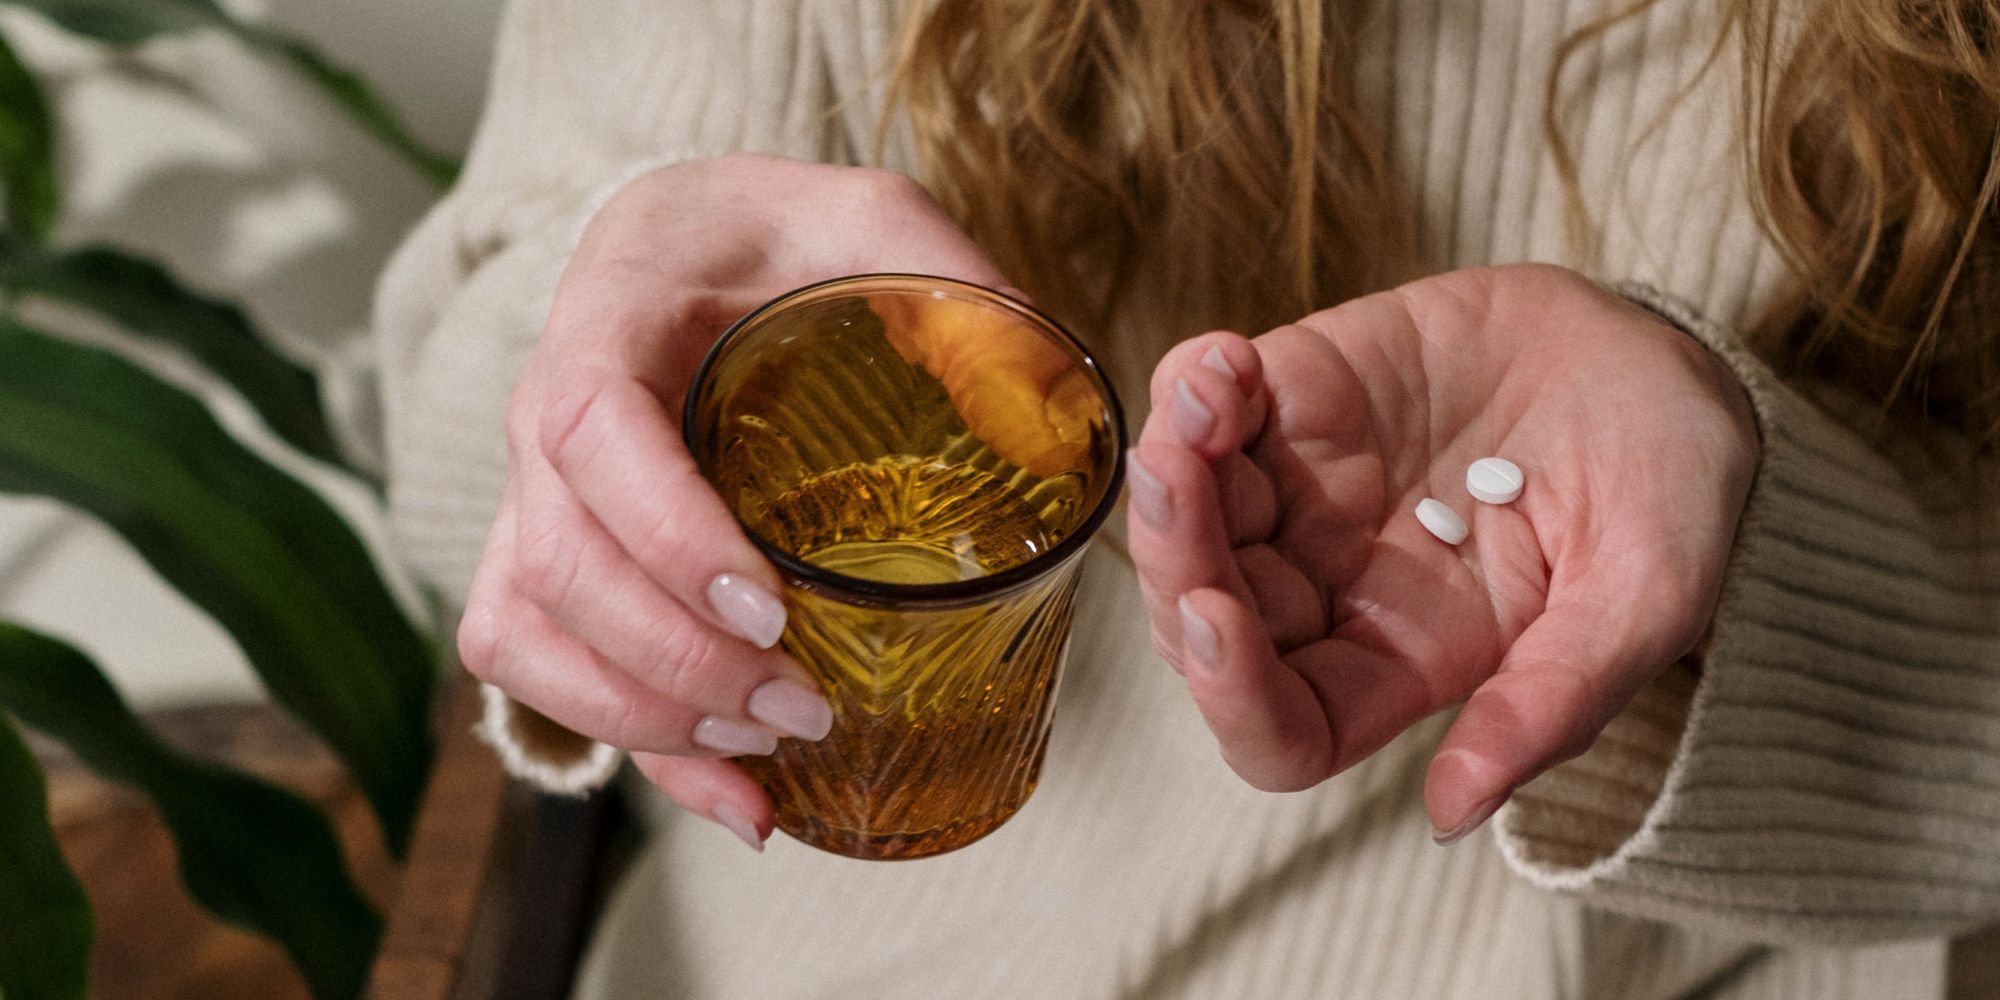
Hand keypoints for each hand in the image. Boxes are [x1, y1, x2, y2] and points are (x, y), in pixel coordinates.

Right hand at [455, 155, 1014, 848]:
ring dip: (638, 715)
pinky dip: (629, 747)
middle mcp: (544, 410)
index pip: (590, 428)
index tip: (769, 607)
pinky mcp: (550, 555)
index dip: (664, 531)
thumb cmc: (781, 232)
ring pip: (521, 628)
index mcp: (613, 311)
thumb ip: (953, 286)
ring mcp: (534, 490)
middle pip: (555, 560)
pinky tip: (739, 799)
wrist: (690, 239)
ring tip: (768, 750)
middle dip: (673, 661)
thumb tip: (1048, 417)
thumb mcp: (875, 219)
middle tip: (800, 707)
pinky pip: (538, 664)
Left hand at [1127, 264, 1757, 841]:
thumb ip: (1553, 700)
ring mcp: (1303, 492)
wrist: (1667, 358)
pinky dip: (1190, 384)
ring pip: (1188, 514)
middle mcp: (1333, 589)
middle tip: (1180, 476)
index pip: (1282, 728)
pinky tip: (1224, 360)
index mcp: (1405, 664)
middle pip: (1201, 618)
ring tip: (1206, 400)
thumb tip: (1451, 813)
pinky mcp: (1296, 397)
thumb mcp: (1644, 597)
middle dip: (1173, 556)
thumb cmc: (1666, 492)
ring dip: (1168, 464)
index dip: (1233, 696)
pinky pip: (1205, 405)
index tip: (1218, 619)